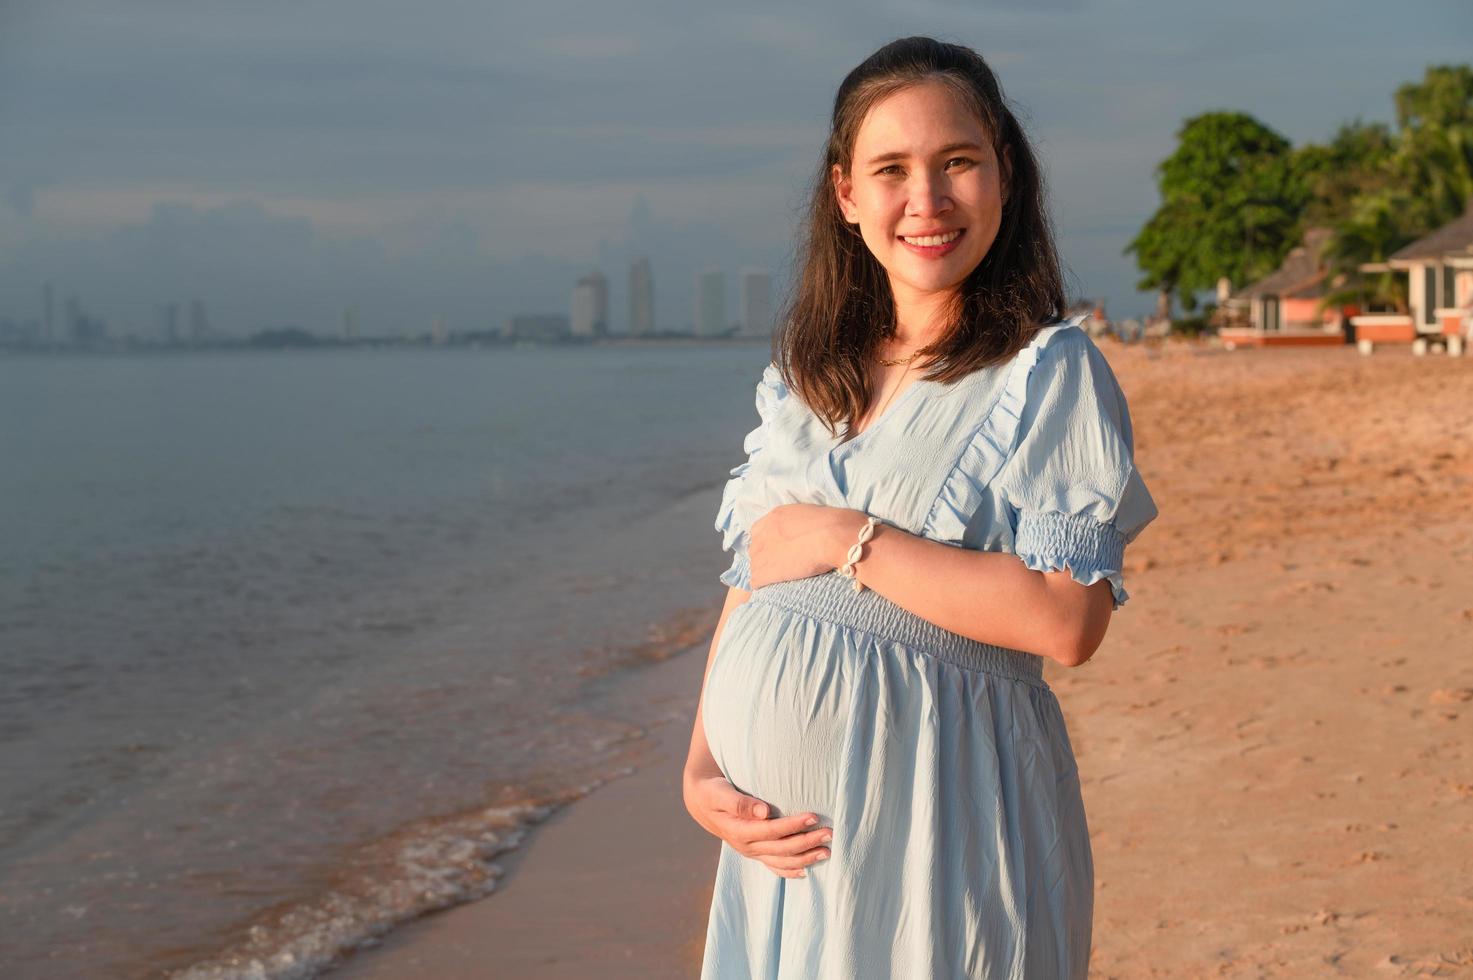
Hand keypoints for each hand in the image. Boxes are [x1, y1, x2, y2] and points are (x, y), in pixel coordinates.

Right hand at [682, 771, 832, 878]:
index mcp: (739, 831)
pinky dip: (789, 871)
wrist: (701, 802)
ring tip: (826, 852)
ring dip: (805, 858)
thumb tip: (763, 812)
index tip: (813, 817)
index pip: (771, 831)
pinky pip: (773, 866)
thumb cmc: (712, 792)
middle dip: (807, 842)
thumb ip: (740, 803)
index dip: (793, 826)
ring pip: (781, 861)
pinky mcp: (755, 852)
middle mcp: (746, 846)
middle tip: (829, 833)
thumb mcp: (720, 793)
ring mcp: (751, 851)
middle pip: (782, 848)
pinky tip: (805, 871)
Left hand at [748, 503, 866, 590]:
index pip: (757, 532)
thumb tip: (801, 532)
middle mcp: (764, 533)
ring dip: (765, 572)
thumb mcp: (808, 514)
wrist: (834, 536)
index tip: (778, 550)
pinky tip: (774, 586)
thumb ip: (796, 523)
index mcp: (774, 516)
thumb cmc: (833, 524)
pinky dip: (764, 585)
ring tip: (779, 577)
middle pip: (755, 549)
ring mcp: (762, 552)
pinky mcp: (766, 571)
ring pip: (754, 566)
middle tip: (781, 565)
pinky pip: (755, 582)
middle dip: (765, 557)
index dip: (768, 543)